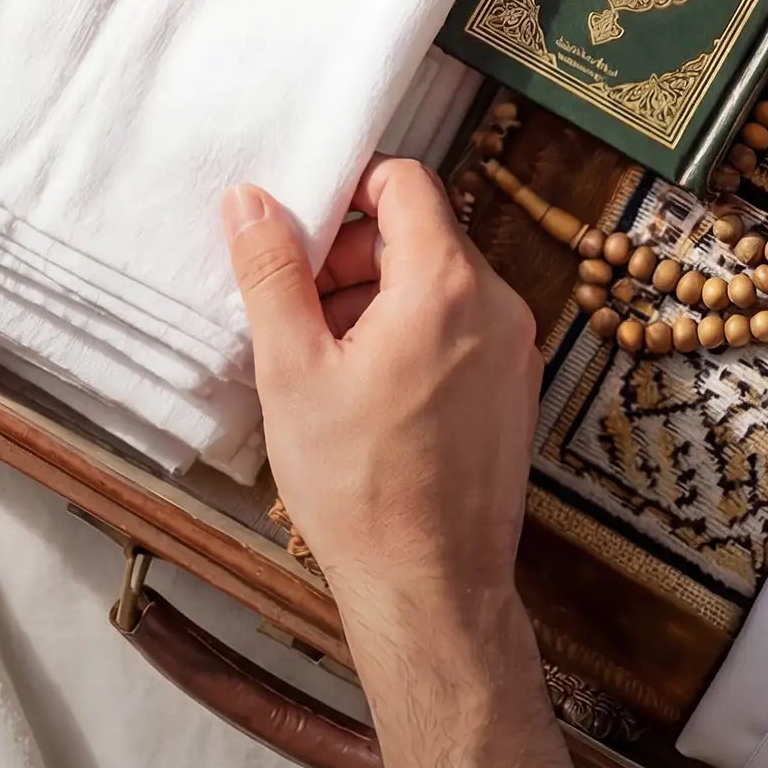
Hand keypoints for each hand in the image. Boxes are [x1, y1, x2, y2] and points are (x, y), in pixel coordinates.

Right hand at [222, 157, 542, 629]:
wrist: (431, 586)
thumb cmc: (361, 487)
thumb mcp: (293, 371)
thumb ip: (273, 273)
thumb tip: (251, 201)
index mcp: (447, 285)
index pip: (407, 181)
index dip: (348, 190)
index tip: (300, 227)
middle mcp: (498, 306)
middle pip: (422, 234)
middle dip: (352, 256)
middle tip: (294, 305)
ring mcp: (515, 351)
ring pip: (440, 286)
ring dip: (377, 299)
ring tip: (321, 358)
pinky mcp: (515, 392)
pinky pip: (460, 332)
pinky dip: (411, 336)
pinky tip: (363, 390)